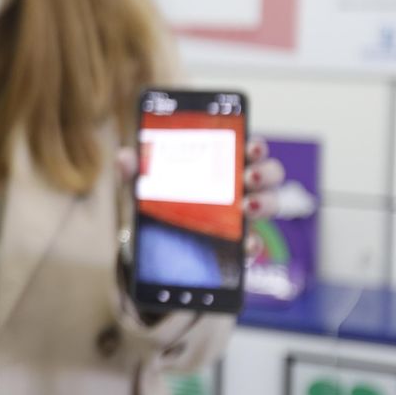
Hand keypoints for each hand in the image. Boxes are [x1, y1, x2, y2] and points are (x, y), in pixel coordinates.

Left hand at [116, 135, 286, 259]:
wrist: (152, 248)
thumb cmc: (158, 206)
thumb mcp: (144, 188)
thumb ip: (136, 173)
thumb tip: (125, 157)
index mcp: (220, 167)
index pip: (248, 150)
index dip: (256, 145)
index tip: (251, 146)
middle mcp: (239, 188)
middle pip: (268, 174)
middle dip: (265, 172)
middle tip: (248, 177)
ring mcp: (242, 217)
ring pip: (270, 205)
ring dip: (266, 203)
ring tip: (248, 206)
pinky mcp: (238, 245)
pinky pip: (254, 244)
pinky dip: (253, 243)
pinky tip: (245, 244)